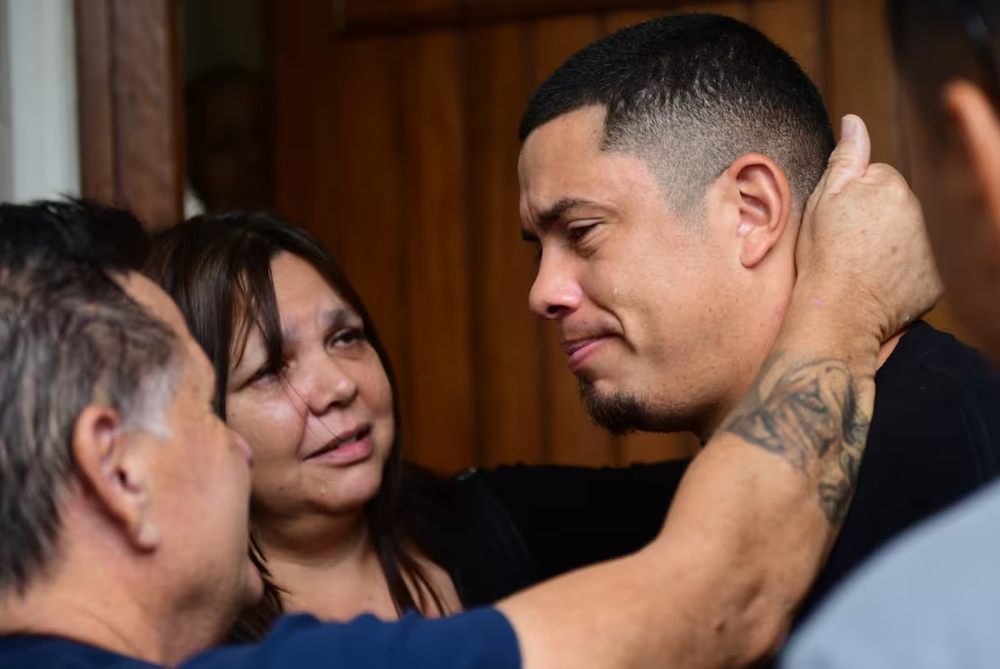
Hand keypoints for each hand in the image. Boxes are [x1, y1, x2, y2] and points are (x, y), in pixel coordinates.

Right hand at [795, 115, 942, 344]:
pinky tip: (879, 282)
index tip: (840, 220)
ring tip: (862, 264)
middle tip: (849, 243)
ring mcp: (930, 247)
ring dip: (890, 243)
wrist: (839, 310)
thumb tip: (855, 121)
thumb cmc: (825, 255)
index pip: (876, 177)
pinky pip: (919, 266)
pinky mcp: (934, 279)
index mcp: (890, 186)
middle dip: (875, 217)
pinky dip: (902, 272)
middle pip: (895, 204)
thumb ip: (845, 158)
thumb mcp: (823, 199)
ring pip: (907, 233)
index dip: (853, 197)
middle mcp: (918, 211)